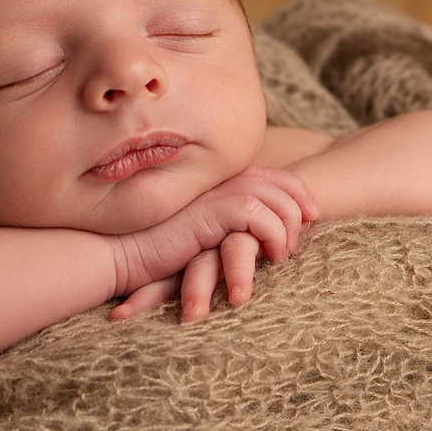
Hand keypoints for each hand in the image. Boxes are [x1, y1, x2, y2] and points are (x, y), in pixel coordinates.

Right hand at [109, 167, 313, 317]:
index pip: (267, 174)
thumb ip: (221, 228)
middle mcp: (216, 182)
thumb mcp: (195, 236)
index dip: (295, 190)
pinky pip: (257, 216)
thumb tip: (255, 241)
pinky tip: (271, 255)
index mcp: (214, 182)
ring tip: (285, 251)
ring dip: (288, 225)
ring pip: (273, 196)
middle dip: (302, 202)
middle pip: (278, 179)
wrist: (120, 255)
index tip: (311, 214)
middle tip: (310, 229)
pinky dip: (273, 235)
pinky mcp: (209, 213)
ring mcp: (213, 194)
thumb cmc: (152, 252)